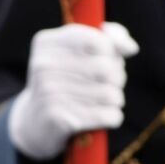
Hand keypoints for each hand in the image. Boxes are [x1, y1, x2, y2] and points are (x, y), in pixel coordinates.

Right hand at [8, 22, 138, 160]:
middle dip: (118, 78)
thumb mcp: (77, 53)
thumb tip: (130, 48)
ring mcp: (49, 93)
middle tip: (111, 84)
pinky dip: (113, 117)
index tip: (112, 60)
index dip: (113, 51)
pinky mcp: (58, 120)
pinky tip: (105, 116)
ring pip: (109, 94)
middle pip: (105, 68)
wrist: (34, 124)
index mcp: (47, 43)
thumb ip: (107, 39)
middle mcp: (44, 66)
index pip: (96, 41)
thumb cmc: (65, 82)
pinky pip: (106, 115)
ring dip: (116, 99)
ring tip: (107, 101)